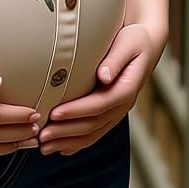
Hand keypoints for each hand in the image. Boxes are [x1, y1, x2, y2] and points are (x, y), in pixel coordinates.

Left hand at [37, 21, 166, 155]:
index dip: (76, 110)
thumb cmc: (134, 39)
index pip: (99, 104)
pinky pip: (95, 132)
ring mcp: (117, 111)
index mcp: (127, 88)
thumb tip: (104, 75)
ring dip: (68, 141)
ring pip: (93, 133)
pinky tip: (62, 148)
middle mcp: (123, 104)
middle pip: (93, 124)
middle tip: (42, 135)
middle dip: (66, 131)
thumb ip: (116, 59)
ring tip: (45, 146)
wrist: (146, 44)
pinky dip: (78, 142)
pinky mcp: (111, 112)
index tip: (55, 113)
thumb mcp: (128, 43)